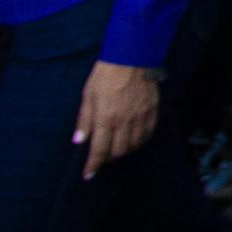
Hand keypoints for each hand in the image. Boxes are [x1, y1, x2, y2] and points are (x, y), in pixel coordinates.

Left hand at [73, 62, 159, 179]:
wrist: (133, 56)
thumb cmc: (106, 74)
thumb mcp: (88, 95)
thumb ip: (84, 120)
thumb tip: (79, 140)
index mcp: (106, 118)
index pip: (99, 150)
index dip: (93, 165)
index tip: (88, 175)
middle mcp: (124, 121)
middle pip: (118, 152)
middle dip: (108, 158)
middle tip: (102, 156)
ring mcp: (141, 117)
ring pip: (134, 145)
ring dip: (124, 151)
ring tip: (117, 147)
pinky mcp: (153, 111)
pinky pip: (148, 134)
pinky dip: (140, 141)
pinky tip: (134, 139)